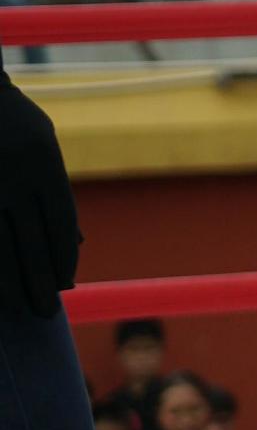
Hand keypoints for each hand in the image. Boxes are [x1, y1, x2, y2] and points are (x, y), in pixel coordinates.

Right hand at [0, 48, 80, 315]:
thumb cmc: (6, 117)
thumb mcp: (40, 141)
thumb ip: (53, 190)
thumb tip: (76, 244)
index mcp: (42, 160)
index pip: (59, 221)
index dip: (63, 257)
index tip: (65, 284)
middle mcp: (11, 175)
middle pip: (29, 242)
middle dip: (39, 282)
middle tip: (46, 312)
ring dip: (6, 283)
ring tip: (15, 308)